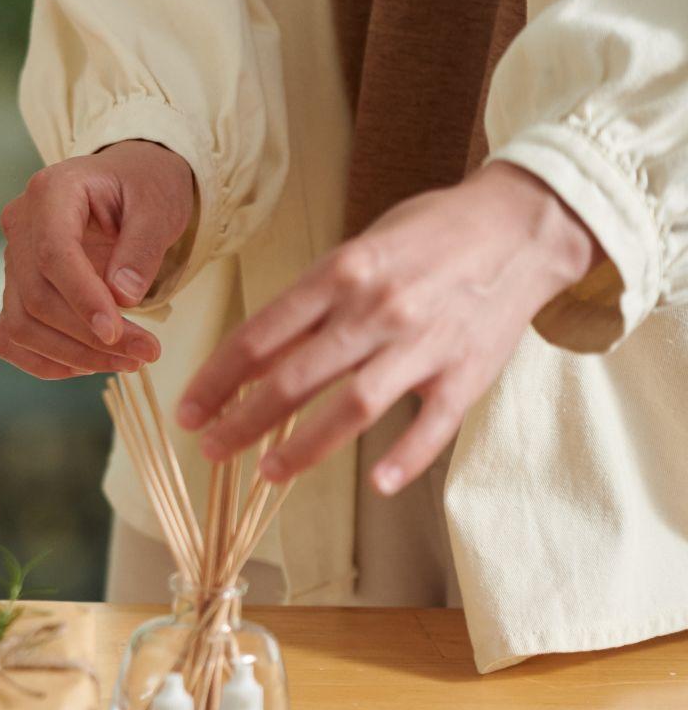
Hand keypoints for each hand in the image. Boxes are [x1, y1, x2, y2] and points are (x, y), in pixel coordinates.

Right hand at [0, 140, 193, 377]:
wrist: (128, 183)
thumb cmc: (145, 186)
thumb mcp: (159, 205)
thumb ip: (142, 248)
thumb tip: (122, 298)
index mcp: (50, 192)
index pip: (53, 254)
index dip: (82, 299)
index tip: (117, 334)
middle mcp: (20, 225)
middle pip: (36, 297)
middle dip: (89, 337)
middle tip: (146, 354)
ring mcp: (13, 260)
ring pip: (22, 324)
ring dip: (73, 355)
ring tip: (128, 361)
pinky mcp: (16, 289)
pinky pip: (13, 336)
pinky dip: (46, 360)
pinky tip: (89, 364)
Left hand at [178, 164, 601, 492]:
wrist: (521, 225)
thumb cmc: (428, 236)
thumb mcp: (359, 252)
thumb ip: (314, 304)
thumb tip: (260, 355)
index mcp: (340, 274)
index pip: (259, 336)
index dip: (216, 379)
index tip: (189, 409)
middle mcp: (376, 309)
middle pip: (293, 378)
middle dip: (242, 421)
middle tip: (210, 450)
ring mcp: (424, 343)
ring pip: (353, 407)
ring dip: (304, 447)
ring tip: (265, 473)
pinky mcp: (468, 373)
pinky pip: (434, 425)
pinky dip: (406, 457)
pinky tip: (378, 484)